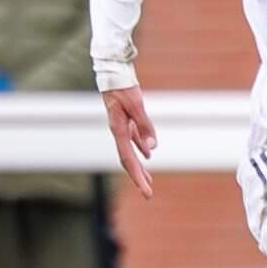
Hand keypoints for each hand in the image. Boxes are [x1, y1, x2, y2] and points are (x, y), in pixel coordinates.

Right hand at [102, 85, 157, 200]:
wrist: (113, 72)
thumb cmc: (123, 87)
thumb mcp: (136, 105)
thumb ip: (144, 126)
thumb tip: (152, 149)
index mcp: (118, 130)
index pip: (128, 160)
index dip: (137, 177)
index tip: (146, 191)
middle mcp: (118, 132)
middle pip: (128, 160)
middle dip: (138, 178)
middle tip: (148, 195)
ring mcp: (121, 127)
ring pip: (130, 152)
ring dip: (140, 167)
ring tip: (148, 181)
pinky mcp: (126, 120)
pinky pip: (133, 139)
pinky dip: (141, 147)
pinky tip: (149, 154)